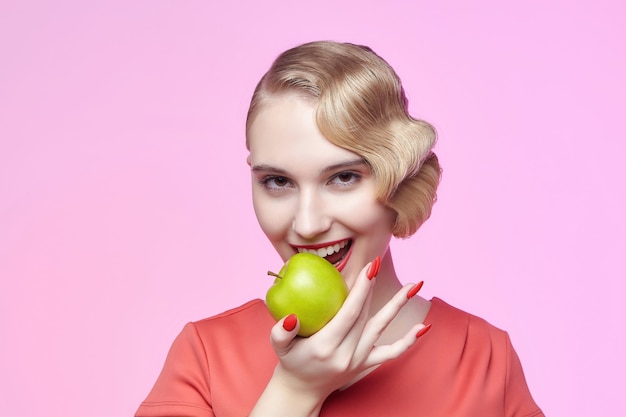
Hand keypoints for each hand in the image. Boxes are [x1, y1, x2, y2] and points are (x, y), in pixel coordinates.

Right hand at [269, 258, 427, 399]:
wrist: (301, 391)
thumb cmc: (289, 362)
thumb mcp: (278, 347)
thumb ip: (281, 332)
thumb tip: (291, 317)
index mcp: (326, 346)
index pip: (350, 312)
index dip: (361, 288)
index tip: (368, 267)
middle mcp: (346, 353)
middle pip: (365, 314)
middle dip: (373, 286)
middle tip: (379, 261)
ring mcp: (359, 359)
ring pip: (381, 327)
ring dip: (398, 305)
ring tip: (415, 284)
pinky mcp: (365, 364)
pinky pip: (391, 353)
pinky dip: (408, 341)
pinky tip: (423, 327)